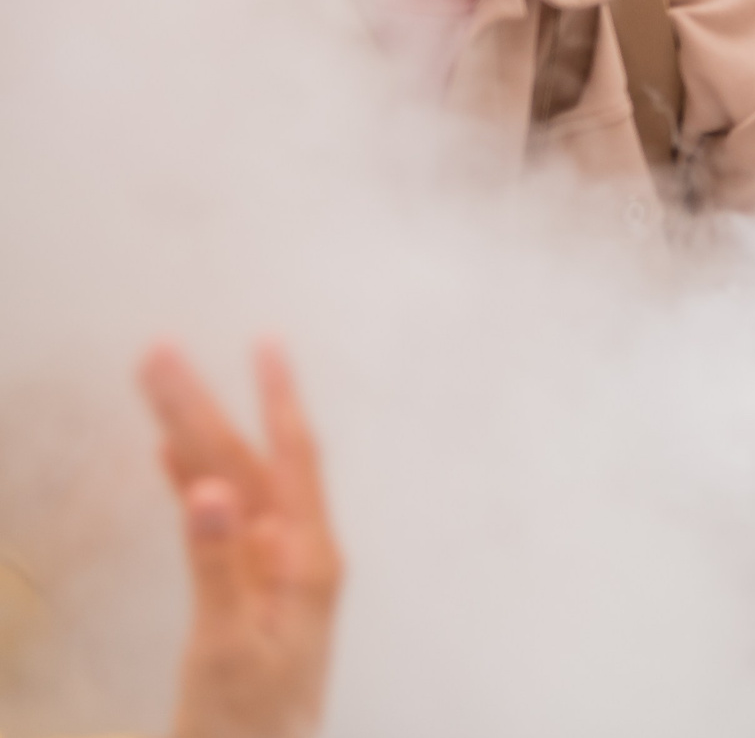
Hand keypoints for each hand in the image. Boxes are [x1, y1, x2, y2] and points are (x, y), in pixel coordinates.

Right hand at [139, 343, 339, 737]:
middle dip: (207, 408)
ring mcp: (270, 573)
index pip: (289, 462)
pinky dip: (195, 486)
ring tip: (156, 382)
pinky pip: (218, 525)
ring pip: (230, 488)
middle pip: (249, 465)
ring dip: (195, 438)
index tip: (263, 343)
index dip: (275, 400)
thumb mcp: (227, 649)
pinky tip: (170, 456)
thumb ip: (217, 568)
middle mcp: (296, 555)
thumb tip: (210, 490)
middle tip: (157, 352)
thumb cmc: (246, 724)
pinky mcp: (243, 593)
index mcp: (307, 560)